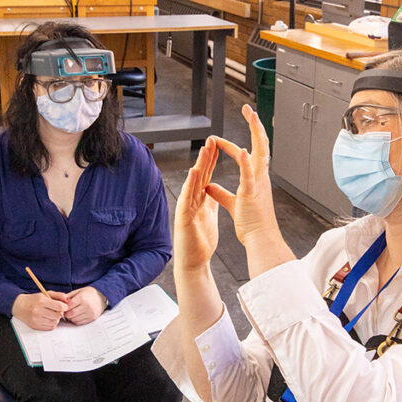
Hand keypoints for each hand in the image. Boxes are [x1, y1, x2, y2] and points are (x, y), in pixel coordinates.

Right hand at [12, 291, 70, 329]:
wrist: (19, 306)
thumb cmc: (34, 299)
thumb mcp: (45, 294)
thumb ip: (58, 295)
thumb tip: (68, 300)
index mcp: (41, 301)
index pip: (59, 306)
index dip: (64, 307)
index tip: (63, 306)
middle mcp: (38, 310)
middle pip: (58, 315)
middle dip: (59, 313)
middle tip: (56, 310)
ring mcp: (36, 319)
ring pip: (55, 322)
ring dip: (55, 319)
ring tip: (51, 314)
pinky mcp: (35, 326)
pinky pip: (50, 327)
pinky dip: (51, 323)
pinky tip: (47, 319)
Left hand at [64, 286, 106, 324]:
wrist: (102, 296)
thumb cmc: (89, 293)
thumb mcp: (78, 291)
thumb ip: (69, 296)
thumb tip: (59, 302)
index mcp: (82, 298)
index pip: (69, 306)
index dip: (64, 308)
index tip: (62, 307)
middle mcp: (87, 306)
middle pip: (71, 314)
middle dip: (66, 313)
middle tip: (66, 311)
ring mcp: (90, 313)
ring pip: (74, 319)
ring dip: (71, 317)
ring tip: (72, 312)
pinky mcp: (92, 318)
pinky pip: (80, 322)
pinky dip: (76, 320)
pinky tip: (77, 315)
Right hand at [173, 137, 219, 273]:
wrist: (193, 262)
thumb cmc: (200, 242)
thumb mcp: (208, 216)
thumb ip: (210, 202)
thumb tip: (214, 190)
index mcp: (200, 201)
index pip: (206, 176)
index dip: (211, 161)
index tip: (217, 145)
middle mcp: (192, 201)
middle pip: (200, 176)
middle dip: (205, 158)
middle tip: (211, 139)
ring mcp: (187, 209)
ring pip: (193, 183)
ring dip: (198, 166)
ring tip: (204, 150)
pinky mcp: (184, 218)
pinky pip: (187, 199)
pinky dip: (190, 185)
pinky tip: (193, 173)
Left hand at [208, 104, 279, 249]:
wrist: (260, 239)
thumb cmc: (251, 223)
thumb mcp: (232, 204)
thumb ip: (220, 193)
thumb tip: (209, 187)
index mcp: (256, 179)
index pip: (246, 155)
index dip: (233, 146)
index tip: (218, 141)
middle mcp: (260, 177)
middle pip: (260, 145)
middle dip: (255, 125)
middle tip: (248, 109)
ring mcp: (258, 183)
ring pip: (259, 152)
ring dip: (255, 132)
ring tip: (251, 115)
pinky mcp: (251, 193)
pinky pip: (250, 174)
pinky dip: (245, 161)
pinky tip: (242, 149)